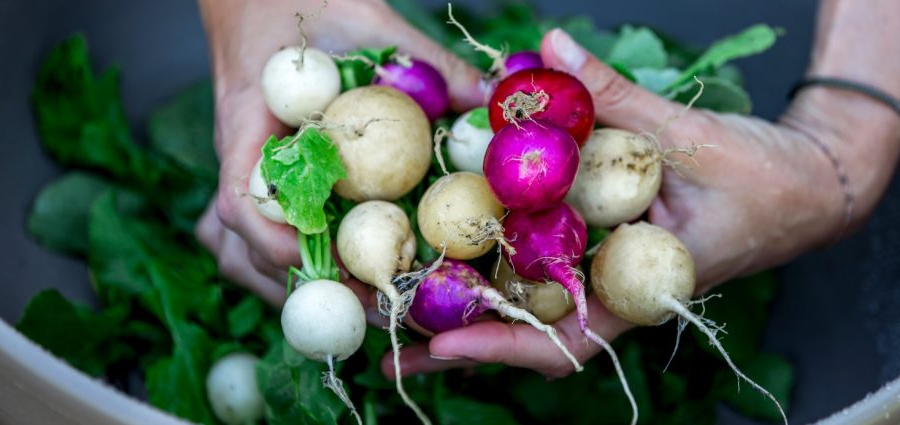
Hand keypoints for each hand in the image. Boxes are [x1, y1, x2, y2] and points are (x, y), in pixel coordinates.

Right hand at [195, 0, 482, 303]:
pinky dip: (284, 265)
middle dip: (299, 287)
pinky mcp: (258, 179)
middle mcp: (239, 159)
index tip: (328, 266)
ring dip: (286, 288)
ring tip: (358, 305)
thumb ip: (422, 58)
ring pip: (237, 251)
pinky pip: (250, 236)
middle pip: (238, 246)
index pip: (241, 199)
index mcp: (249, 124)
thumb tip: (487, 99)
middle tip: (372, 306)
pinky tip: (333, 275)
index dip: (277, 242)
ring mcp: (243, 173)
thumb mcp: (364, 18)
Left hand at [389, 28, 851, 378]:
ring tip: (399, 315)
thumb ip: (614, 95)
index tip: (440, 345)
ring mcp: (604, 274)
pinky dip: (497, 265)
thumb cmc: (762, 176)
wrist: (806, 184)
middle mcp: (613, 291)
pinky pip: (542, 267)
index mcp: (640, 288)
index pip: (565, 338)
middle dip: (461, 347)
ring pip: (529, 308)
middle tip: (389, 353)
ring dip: (467, 314)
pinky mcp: (599, 250)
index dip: (502, 345)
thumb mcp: (687, 135)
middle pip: (527, 336)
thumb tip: (551, 46)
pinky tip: (453, 256)